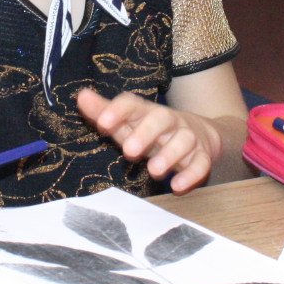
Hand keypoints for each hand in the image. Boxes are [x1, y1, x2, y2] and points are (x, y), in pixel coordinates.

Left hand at [77, 88, 222, 193]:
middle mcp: (169, 121)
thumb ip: (104, 113)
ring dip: (169, 155)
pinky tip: (177, 186)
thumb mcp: (127, 123)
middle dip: (146, 133)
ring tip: (153, 171)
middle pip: (161, 119)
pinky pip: (201, 163)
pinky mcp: (201, 156)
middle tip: (129, 151)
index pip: (133, 104)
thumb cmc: (151, 131)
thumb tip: (82, 97)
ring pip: (184, 140)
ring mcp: (187, 137)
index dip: (118, 111)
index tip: (103, 123)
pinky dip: (191, 175)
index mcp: (146, 112)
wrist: (198, 135)